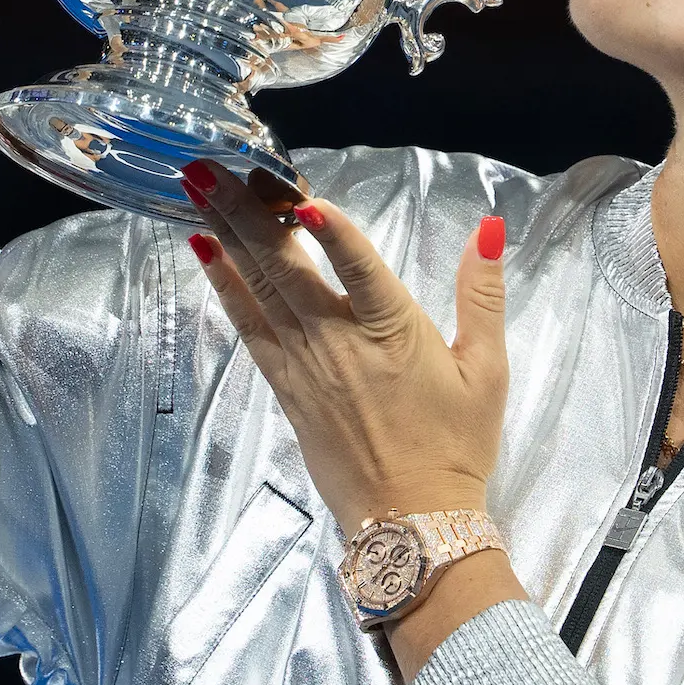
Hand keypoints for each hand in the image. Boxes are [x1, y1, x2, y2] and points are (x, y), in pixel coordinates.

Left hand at [179, 161, 507, 532]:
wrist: (411, 520)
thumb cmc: (455, 445)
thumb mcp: (487, 370)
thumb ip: (482, 295)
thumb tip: (487, 231)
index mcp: (394, 333)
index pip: (360, 269)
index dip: (334, 232)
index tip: (303, 197)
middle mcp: (340, 342)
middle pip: (287, 265)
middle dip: (248, 210)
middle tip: (212, 164)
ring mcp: (306, 363)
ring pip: (260, 287)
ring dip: (227, 234)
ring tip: (196, 189)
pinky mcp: (286, 385)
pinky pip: (248, 326)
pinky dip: (225, 286)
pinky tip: (205, 252)